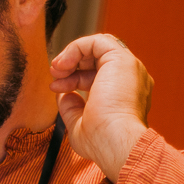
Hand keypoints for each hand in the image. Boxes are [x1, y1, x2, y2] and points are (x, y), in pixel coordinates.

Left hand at [51, 33, 151, 181]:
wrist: (116, 141)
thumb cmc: (101, 141)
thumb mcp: (80, 124)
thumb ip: (72, 107)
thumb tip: (64, 94)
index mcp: (124, 95)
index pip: (97, 76)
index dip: (72, 79)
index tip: (55, 88)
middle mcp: (130, 80)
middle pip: (98, 59)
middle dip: (71, 64)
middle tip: (53, 74)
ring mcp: (129, 69)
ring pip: (99, 47)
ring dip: (72, 54)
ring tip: (57, 68)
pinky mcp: (122, 60)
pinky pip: (98, 41)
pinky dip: (76, 47)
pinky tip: (64, 63)